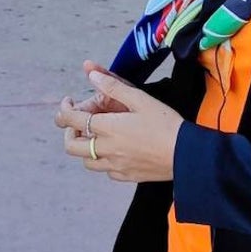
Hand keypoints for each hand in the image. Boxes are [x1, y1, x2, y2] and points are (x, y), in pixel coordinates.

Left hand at [55, 69, 181, 183]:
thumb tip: (91, 74)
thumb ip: (112, 87)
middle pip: (71, 146)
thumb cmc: (165, 123)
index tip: (68, 101)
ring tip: (95, 136)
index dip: (64, 109)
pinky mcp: (126, 177)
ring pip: (86, 161)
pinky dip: (103, 161)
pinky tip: (114, 151)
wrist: (187, 155)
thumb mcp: (140, 99)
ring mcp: (115, 166)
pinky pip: (105, 171)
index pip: (72, 120)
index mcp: (107, 128)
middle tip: (77, 121)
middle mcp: (106, 149)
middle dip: (68, 132)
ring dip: (85, 148)